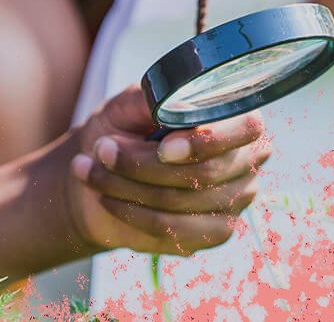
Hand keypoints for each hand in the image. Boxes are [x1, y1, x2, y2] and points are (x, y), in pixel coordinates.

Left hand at [59, 86, 269, 255]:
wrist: (102, 175)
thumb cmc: (122, 129)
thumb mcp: (130, 104)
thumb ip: (153, 98)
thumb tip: (169, 103)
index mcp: (238, 120)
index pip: (246, 129)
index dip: (206, 141)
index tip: (163, 147)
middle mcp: (244, 163)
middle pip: (206, 172)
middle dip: (143, 163)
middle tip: (101, 148)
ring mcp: (232, 203)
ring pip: (180, 200)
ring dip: (125, 185)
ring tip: (87, 168)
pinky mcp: (211, 234)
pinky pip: (169, 227)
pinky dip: (130, 212)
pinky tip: (106, 197)